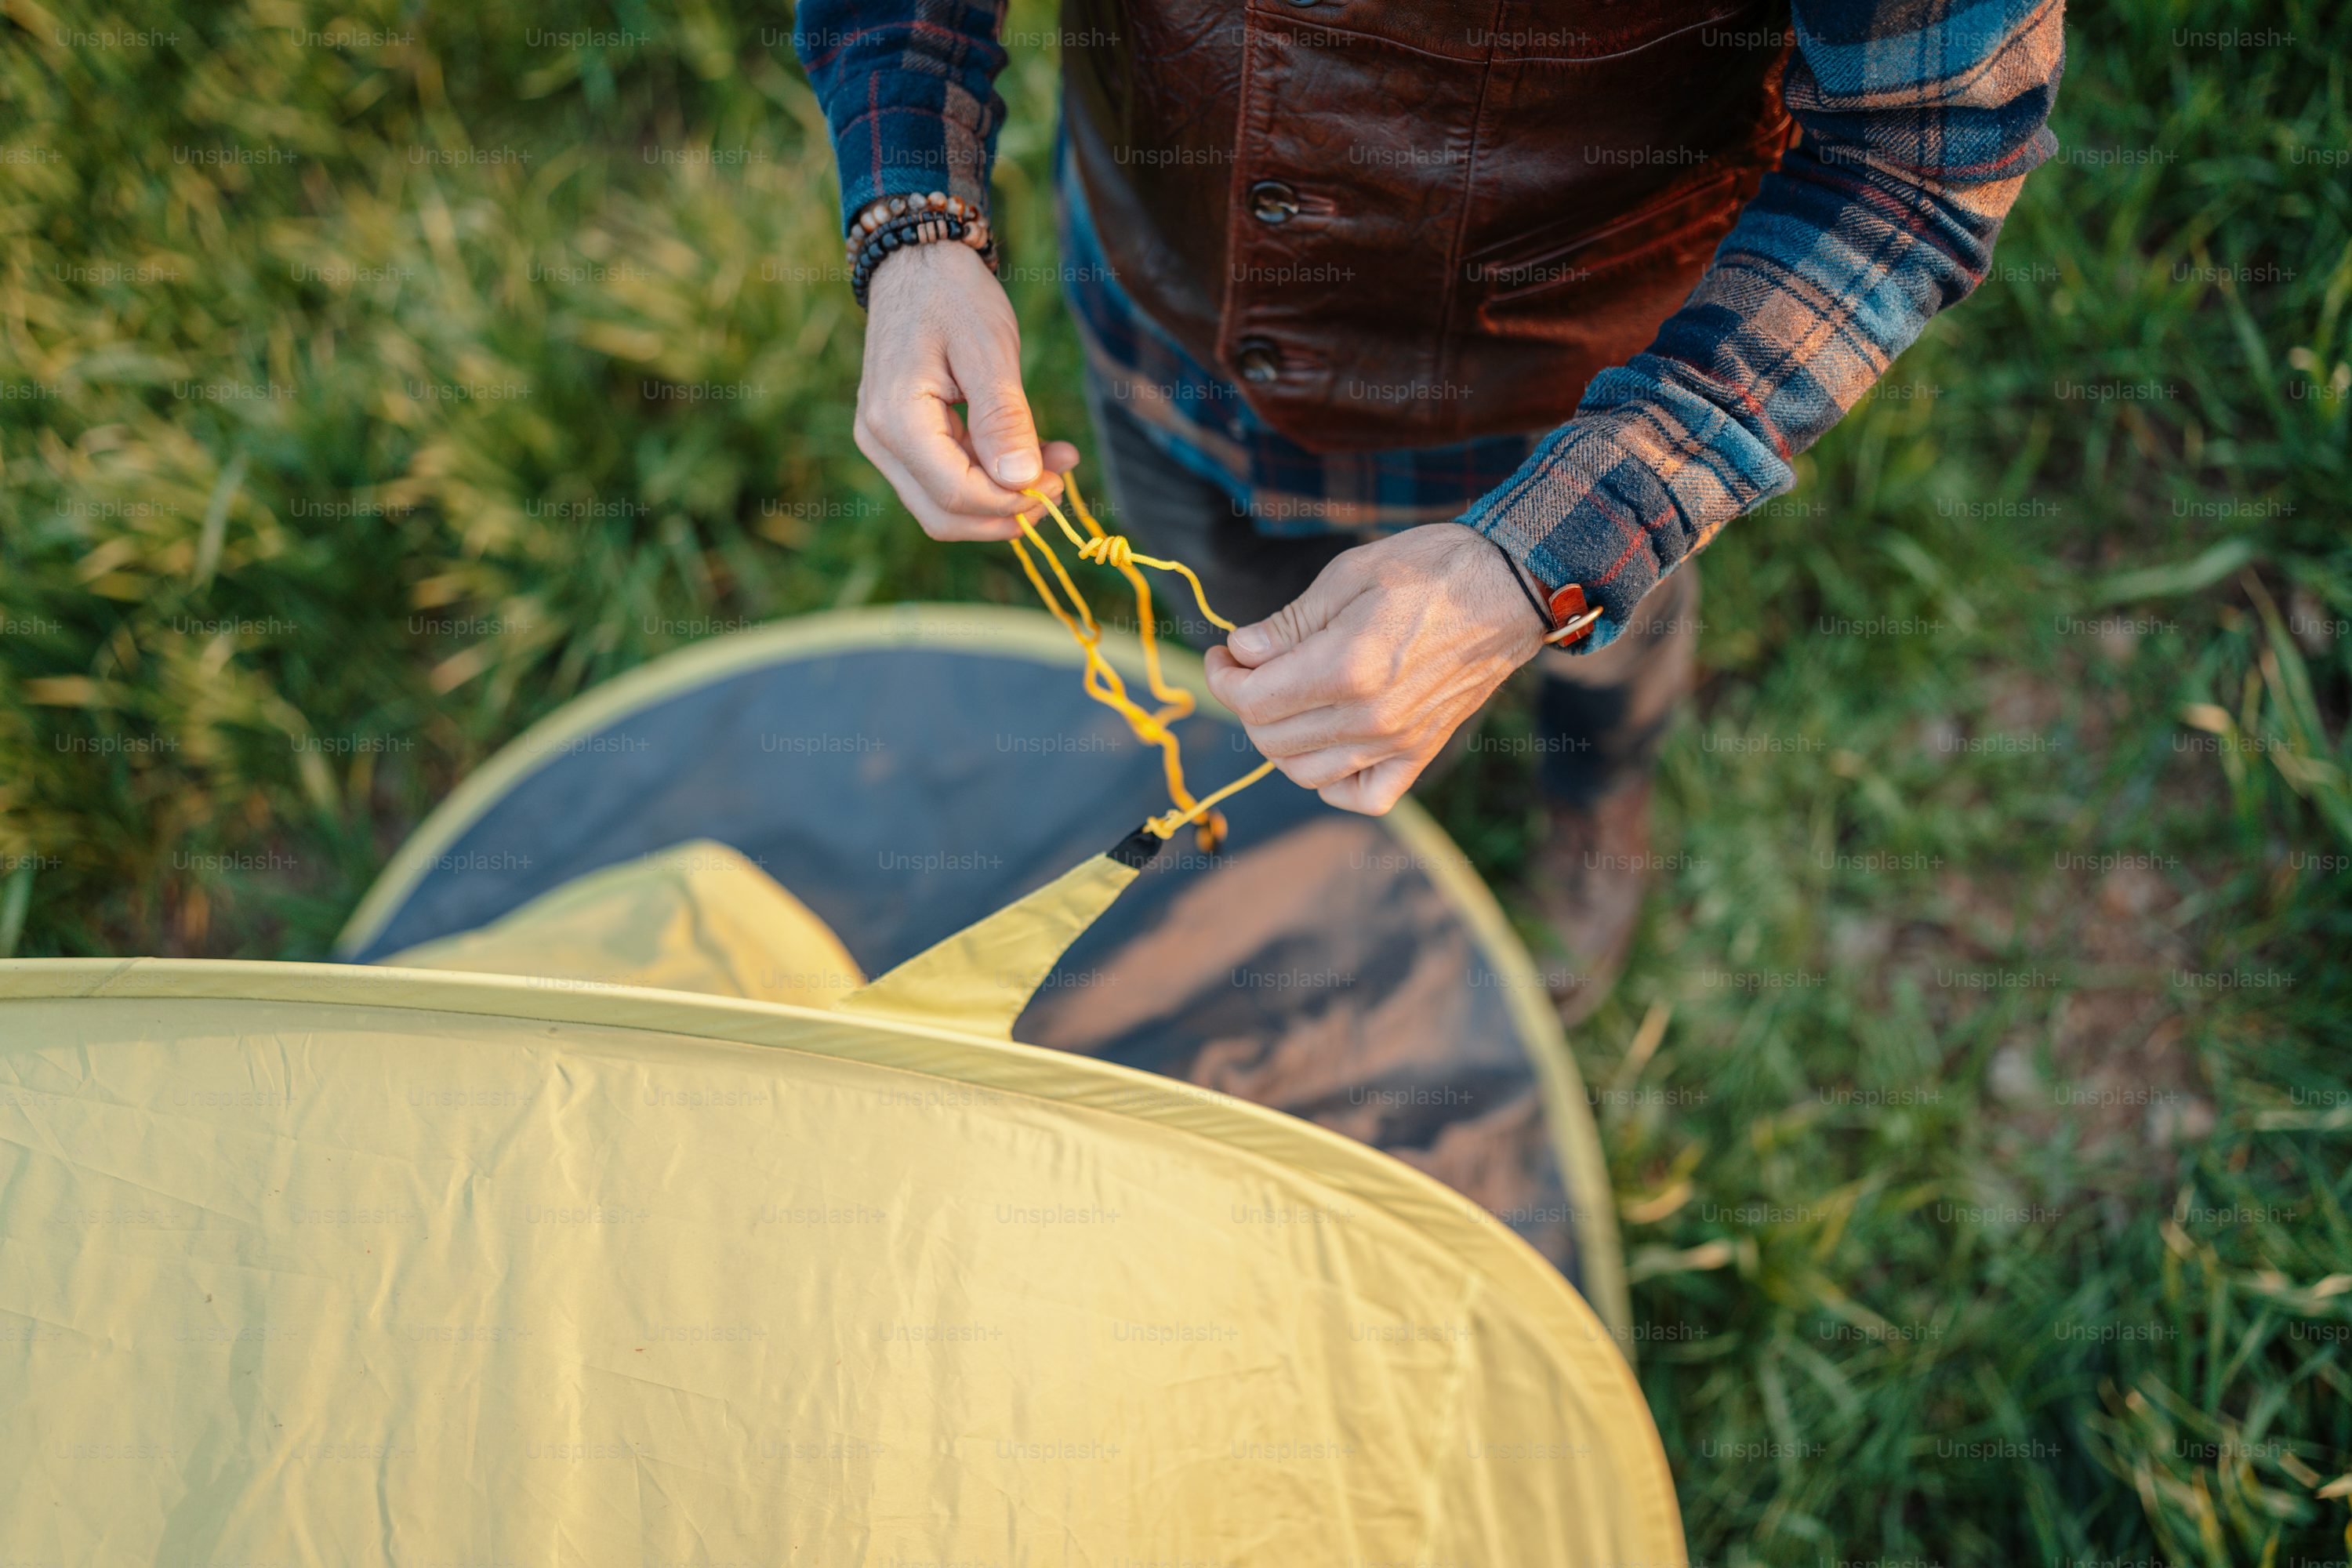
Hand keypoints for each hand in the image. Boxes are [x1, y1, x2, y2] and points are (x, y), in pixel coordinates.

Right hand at [853, 240, 1078, 539]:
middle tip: (1059, 485)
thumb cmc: (952, 296)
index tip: (1058, 483)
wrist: (916, 261)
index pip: (955, 495)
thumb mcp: (989, 351)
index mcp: (896, 420)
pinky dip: (990, 477)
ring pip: (945, 505)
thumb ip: (1004, 419)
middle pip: (944, 515)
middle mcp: (879, 441)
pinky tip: (1034, 453)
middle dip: (1005, 512)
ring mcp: (885, 444)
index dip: (1009, 503)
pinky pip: (945, 478)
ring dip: (1002, 497)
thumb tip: (1022, 482)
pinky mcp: (901, 440)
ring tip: (1056, 463)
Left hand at [1203, 525, 1545, 814]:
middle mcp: (1370, 717)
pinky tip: (1326, 745)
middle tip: (1250, 667)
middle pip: (1270, 738)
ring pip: (1303, 773)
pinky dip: (1333, 783)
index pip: (1252, 699)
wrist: (1510, 587)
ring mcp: (1398, 741)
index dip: (1223, 676)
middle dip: (1245, 702)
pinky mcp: (1420, 752)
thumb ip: (1289, 623)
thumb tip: (1241, 650)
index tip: (1224, 652)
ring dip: (1279, 740)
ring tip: (1284, 700)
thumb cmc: (1430, 568)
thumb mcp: (1347, 574)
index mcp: (1347, 667)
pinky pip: (1363, 796)